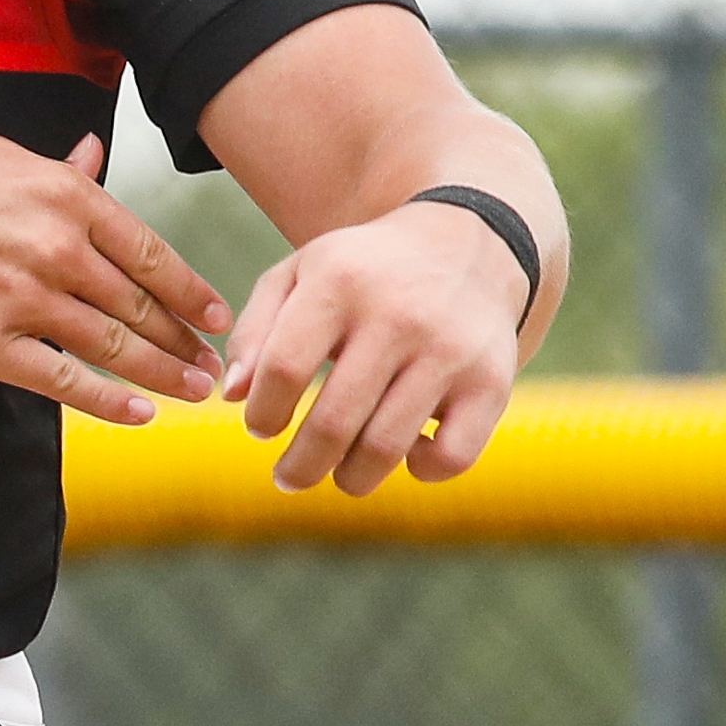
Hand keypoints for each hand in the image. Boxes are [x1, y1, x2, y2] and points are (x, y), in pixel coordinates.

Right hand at [0, 134, 227, 423]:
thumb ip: (57, 169)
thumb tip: (96, 156)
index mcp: (63, 197)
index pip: (150, 252)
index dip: (192, 289)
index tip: (218, 313)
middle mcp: (54, 249)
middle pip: (139, 305)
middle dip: (185, 338)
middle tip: (214, 362)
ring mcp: (23, 301)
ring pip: (113, 346)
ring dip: (162, 372)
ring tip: (193, 390)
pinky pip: (63, 381)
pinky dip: (108, 401)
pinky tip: (140, 412)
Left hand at [221, 196, 529, 493]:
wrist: (468, 246)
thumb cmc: (363, 272)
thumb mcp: (300, 274)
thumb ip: (256, 330)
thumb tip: (233, 394)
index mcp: (338, 283)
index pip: (284, 368)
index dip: (263, 413)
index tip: (261, 429)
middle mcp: (396, 316)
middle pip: (333, 420)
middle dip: (300, 465)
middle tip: (288, 479)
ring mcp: (448, 352)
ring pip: (386, 446)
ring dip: (352, 478)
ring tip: (338, 476)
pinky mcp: (492, 383)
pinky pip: (452, 455)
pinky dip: (422, 470)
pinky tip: (406, 456)